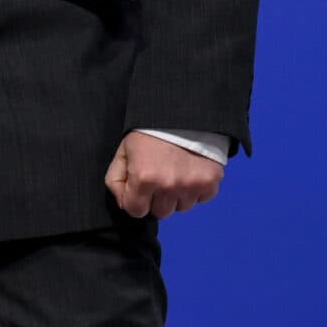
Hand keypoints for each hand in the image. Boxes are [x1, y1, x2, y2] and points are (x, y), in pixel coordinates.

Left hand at [104, 132, 222, 219]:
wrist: (183, 113)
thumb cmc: (149, 131)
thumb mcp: (123, 151)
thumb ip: (116, 180)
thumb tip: (124, 204)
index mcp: (144, 178)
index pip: (136, 211)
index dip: (135, 200)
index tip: (140, 188)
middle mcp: (168, 186)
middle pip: (160, 213)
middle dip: (157, 199)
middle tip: (159, 177)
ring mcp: (191, 186)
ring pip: (181, 207)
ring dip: (177, 195)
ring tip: (176, 172)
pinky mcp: (210, 182)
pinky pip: (201, 198)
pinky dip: (196, 189)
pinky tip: (190, 171)